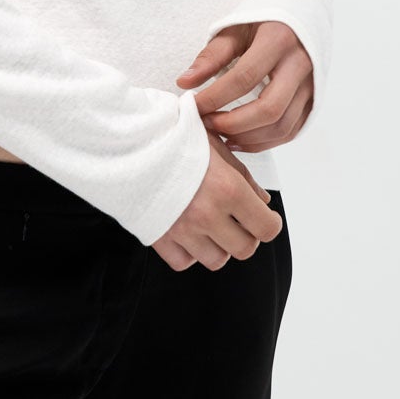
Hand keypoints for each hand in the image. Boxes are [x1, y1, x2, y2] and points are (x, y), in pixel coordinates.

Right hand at [150, 128, 282, 272]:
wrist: (130, 140)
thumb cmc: (174, 136)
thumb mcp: (216, 147)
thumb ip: (243, 176)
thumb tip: (263, 202)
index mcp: (228, 189)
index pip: (267, 228)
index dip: (269, 224)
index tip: (265, 218)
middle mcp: (207, 213)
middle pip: (245, 249)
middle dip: (247, 236)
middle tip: (239, 222)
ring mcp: (182, 229)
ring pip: (217, 260)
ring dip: (219, 246)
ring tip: (211, 226)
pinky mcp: (159, 237)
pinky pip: (184, 262)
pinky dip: (189, 252)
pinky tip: (189, 233)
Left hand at [175, 20, 313, 153]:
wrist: (301, 14)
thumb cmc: (263, 20)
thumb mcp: (235, 28)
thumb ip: (211, 56)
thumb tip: (184, 82)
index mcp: (278, 40)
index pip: (244, 78)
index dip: (215, 97)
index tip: (193, 105)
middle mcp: (300, 64)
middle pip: (269, 109)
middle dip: (233, 124)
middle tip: (208, 124)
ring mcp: (311, 84)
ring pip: (282, 126)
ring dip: (248, 138)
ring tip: (221, 135)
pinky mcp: (314, 99)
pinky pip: (291, 130)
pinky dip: (265, 142)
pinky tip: (240, 139)